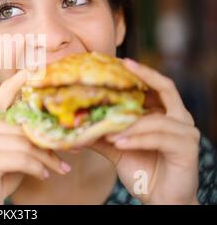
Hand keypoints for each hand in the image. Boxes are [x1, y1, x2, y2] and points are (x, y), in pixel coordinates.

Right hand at [0, 69, 70, 204]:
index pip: (5, 92)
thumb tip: (53, 124)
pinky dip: (38, 168)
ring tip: (60, 167)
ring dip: (47, 158)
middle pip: (24, 124)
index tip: (39, 67)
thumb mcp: (9, 149)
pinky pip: (22, 159)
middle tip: (72, 146)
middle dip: (50, 138)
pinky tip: (45, 175)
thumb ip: (21, 133)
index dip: (22, 79)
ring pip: (26, 143)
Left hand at [79, 58, 199, 204]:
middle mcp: (179, 118)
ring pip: (156, 119)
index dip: (141, 72)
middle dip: (146, 76)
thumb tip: (74, 123)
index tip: (122, 61)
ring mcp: (186, 133)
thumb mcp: (118, 148)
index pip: (155, 86)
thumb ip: (101, 133)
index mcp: (165, 114)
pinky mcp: (187, 149)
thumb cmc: (142, 170)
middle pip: (166, 88)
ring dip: (129, 123)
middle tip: (125, 66)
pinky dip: (136, 139)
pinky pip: (159, 138)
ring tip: (106, 130)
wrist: (161, 200)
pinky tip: (119, 143)